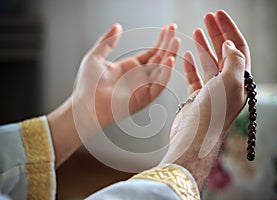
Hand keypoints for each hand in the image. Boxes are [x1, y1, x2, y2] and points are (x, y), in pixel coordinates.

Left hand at [48, 23, 179, 166]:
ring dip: (170, 55)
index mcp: (130, 67)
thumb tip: (117, 26)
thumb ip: (108, 41)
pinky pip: (159, 85)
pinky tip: (170, 60)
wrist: (85, 105)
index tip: (168, 28)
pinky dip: (166, 73)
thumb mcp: (96, 56)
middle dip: (167, 44)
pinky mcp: (144, 98)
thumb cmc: (87, 86)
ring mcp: (143, 87)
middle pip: (159, 58)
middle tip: (174, 29)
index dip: (160, 40)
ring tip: (175, 41)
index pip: (151, 52)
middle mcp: (139, 77)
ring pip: (162, 70)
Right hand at [160, 10, 249, 190]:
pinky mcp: (196, 98)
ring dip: (203, 46)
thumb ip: (233, 60)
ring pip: (208, 63)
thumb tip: (229, 45)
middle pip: (223, 53)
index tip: (218, 15)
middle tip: (206, 17)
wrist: (194, 139)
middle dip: (216, 33)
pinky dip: (191, 65)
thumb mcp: (230, 82)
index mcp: (239, 81)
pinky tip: (186, 55)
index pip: (237, 48)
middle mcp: (227, 85)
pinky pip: (194, 77)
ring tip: (196, 31)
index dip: (229, 30)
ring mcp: (211, 92)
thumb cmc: (213, 113)